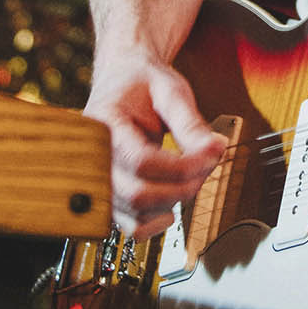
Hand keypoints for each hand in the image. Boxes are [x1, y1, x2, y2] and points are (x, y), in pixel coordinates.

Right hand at [83, 47, 226, 236]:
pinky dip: (155, 222)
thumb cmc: (142, 84)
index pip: (141, 160)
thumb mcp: (170, 90)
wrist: (123, 82)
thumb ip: (190, 121)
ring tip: (191, 177)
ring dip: (173, 202)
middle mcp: (92, 157)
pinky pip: (129, 226)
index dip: (184, 165)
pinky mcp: (109, 196)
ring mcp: (98, 180)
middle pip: (138, 193)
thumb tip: (215, 149)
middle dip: (183, 186)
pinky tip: (171, 203)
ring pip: (135, 214)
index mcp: (102, 124)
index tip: (213, 153)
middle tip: (207, 166)